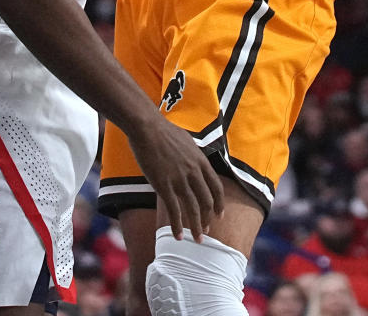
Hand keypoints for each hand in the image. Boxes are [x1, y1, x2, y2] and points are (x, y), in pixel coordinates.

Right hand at [129, 112, 224, 240]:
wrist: (147, 127)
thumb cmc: (164, 131)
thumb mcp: (187, 141)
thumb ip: (193, 155)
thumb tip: (195, 162)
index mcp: (200, 161)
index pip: (216, 187)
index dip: (219, 203)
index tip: (220, 215)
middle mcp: (193, 172)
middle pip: (206, 201)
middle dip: (208, 219)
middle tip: (207, 231)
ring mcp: (179, 179)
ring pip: (193, 209)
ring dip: (196, 227)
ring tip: (197, 239)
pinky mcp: (164, 185)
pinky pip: (174, 210)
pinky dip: (177, 226)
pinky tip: (178, 236)